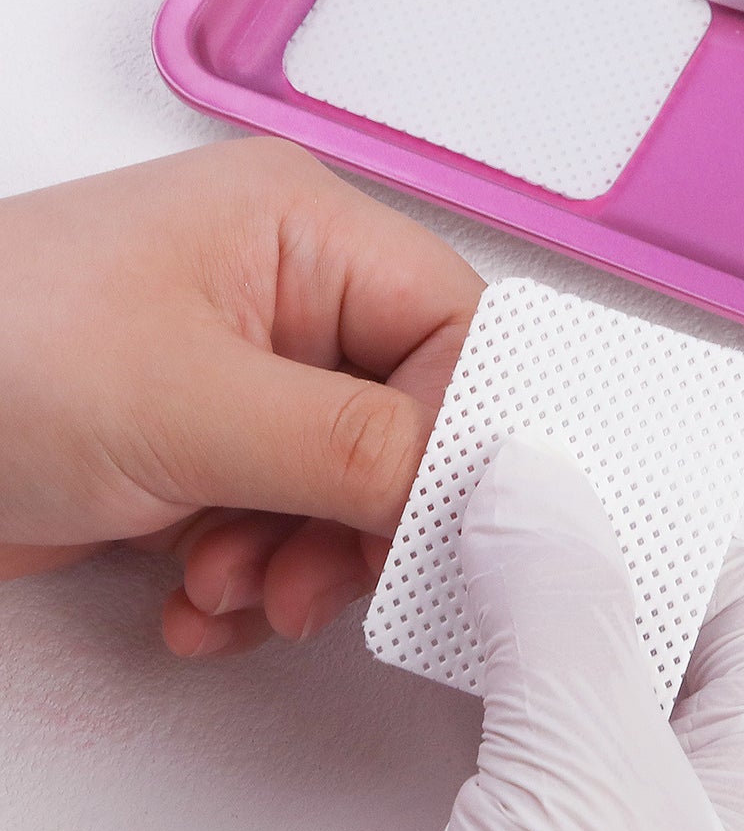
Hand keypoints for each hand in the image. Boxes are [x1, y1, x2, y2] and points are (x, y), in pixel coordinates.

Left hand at [0, 138, 482, 655]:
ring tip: (229, 588)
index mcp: (302, 231)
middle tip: (327, 577)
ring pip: (353, 485)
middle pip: (411, 416)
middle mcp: (288, 297)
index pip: (453, 325)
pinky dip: (254, 577)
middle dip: (371, 514)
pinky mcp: (208, 449)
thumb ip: (350, 445)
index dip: (467, 426)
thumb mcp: (183, 402)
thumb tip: (472, 481)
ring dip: (303, 560)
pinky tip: (190, 598)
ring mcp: (248, 377)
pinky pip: (289, 522)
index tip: (453, 519)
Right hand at [394, 437, 743, 830]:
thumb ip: (566, 614)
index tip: (582, 468)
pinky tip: (431, 655)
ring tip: (453, 547)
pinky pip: (518, 752)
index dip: (673, 525)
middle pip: (664, 637)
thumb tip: (541, 485)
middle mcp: (712, 822)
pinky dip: (478, 691)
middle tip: (504, 489)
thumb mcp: (589, 777)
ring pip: (582, 694)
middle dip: (582, 558)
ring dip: (518, 619)